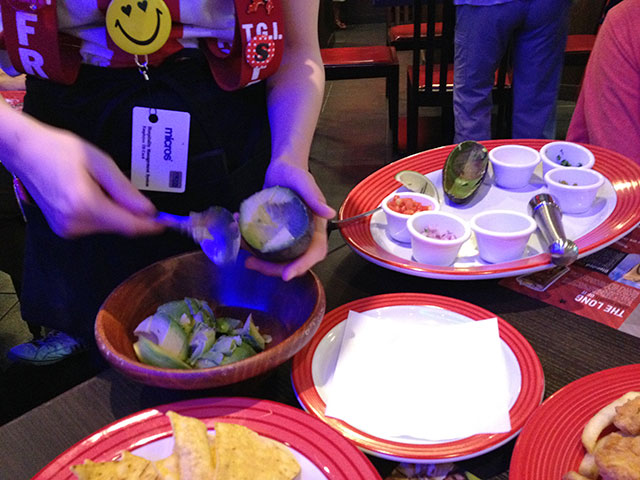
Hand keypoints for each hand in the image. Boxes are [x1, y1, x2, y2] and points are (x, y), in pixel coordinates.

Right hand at [12, 121, 163, 237]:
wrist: (25, 153)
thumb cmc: (60, 150)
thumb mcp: (100, 162)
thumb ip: (125, 190)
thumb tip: (149, 210)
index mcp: (85, 205)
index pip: (129, 226)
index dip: (151, 226)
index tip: (167, 223)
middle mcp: (75, 222)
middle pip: (120, 227)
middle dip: (133, 214)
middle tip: (129, 191)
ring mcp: (67, 229)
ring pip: (108, 227)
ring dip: (116, 213)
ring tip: (99, 186)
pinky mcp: (64, 229)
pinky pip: (95, 226)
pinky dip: (102, 214)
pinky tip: (90, 194)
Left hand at [244, 160, 335, 280]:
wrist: (280, 169)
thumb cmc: (295, 173)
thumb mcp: (304, 182)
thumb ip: (314, 196)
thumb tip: (329, 213)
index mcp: (316, 228)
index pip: (314, 253)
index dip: (302, 266)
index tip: (286, 275)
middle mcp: (304, 236)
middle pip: (293, 261)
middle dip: (273, 269)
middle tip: (251, 263)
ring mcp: (288, 237)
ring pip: (278, 259)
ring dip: (261, 262)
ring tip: (243, 255)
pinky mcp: (275, 234)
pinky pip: (266, 248)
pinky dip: (252, 247)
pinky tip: (239, 237)